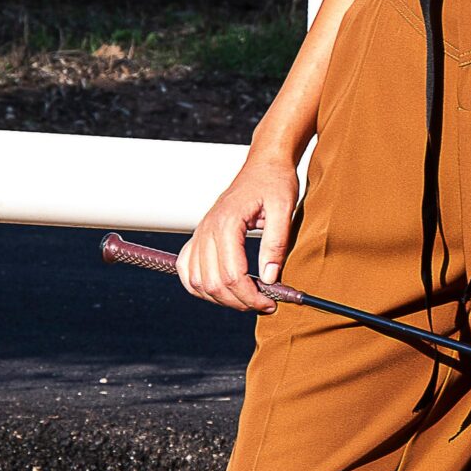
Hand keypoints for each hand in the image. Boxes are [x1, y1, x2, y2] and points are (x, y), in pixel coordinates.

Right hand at [178, 149, 299, 311]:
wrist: (264, 165)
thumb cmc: (274, 183)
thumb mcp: (284, 210)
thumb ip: (276, 244)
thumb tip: (270, 278)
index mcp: (226, 223)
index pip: (231, 275)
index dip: (252, 296)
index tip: (272, 303)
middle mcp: (207, 229)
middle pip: (212, 283)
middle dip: (238, 301)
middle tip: (264, 304)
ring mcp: (200, 233)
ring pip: (196, 281)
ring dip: (220, 298)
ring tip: (246, 299)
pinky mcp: (200, 235)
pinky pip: (186, 269)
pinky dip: (199, 286)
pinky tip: (220, 290)